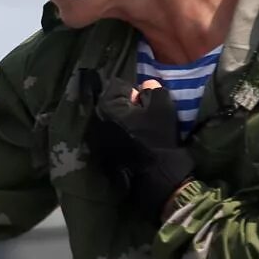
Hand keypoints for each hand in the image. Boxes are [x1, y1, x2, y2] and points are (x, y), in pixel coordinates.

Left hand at [80, 70, 195, 221]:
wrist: (156, 173)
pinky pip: (111, 133)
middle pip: (112, 101)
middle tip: (142, 114)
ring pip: (111, 117)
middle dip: (126, 104)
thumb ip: (153, 90)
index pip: (118, 85)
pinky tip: (133, 140)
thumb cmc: (158, 136)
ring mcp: (96, 137)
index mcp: (106, 106)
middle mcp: (95, 119)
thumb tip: (145, 85)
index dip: (135, 91)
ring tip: (138, 128)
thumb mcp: (162, 106)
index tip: (144, 103)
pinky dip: (120, 132)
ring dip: (123, 119)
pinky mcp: (101, 151)